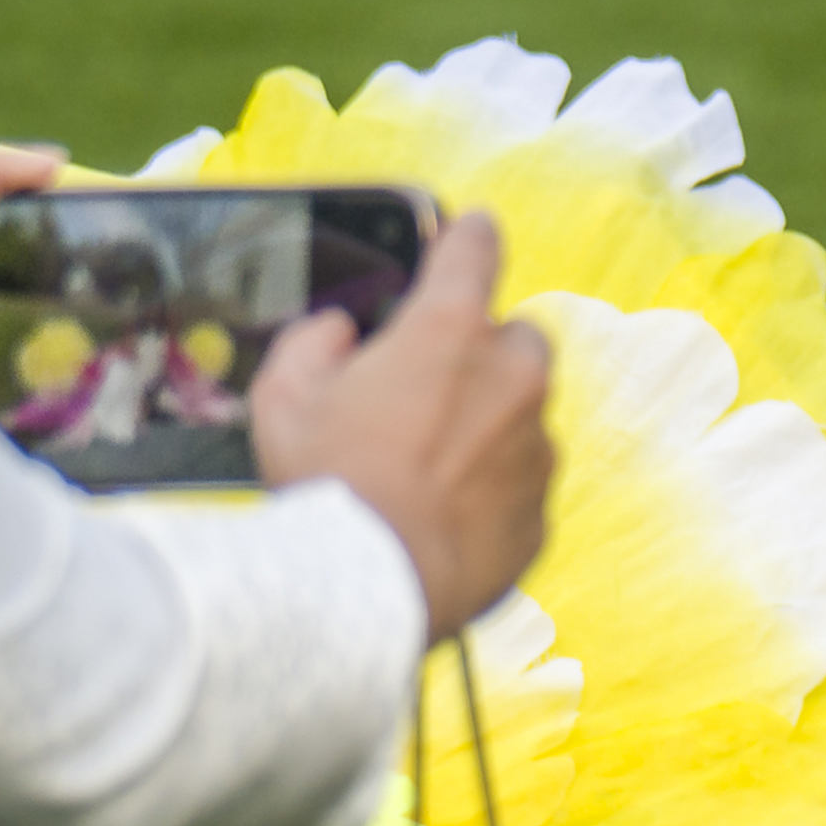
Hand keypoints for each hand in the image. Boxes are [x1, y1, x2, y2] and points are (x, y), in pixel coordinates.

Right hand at [251, 208, 552, 638]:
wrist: (369, 592)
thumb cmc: (325, 484)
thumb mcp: (284, 395)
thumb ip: (313, 342)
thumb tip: (340, 333)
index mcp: (450, 331)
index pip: (475, 247)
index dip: (466, 236)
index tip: (468, 233)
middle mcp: (512, 378)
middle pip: (514, 338)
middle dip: (479, 354)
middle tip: (424, 390)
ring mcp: (536, 447)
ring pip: (523, 414)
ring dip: (487, 425)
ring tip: (424, 466)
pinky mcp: (542, 510)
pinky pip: (521, 482)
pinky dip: (492, 488)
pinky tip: (441, 514)